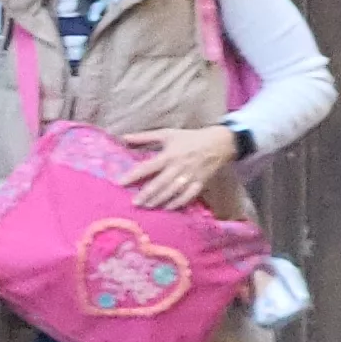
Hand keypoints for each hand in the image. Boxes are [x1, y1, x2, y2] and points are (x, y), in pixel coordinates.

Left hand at [120, 126, 239, 211]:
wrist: (220, 143)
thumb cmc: (190, 138)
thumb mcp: (167, 134)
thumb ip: (144, 137)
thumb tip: (123, 137)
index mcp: (169, 155)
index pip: (147, 167)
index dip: (133, 176)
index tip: (120, 183)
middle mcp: (179, 167)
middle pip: (160, 184)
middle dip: (146, 194)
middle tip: (134, 203)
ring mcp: (190, 176)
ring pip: (172, 192)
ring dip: (159, 200)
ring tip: (147, 206)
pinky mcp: (200, 183)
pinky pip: (188, 196)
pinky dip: (178, 203)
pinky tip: (168, 207)